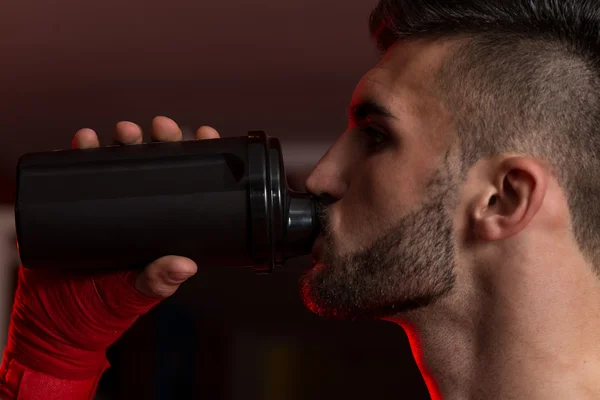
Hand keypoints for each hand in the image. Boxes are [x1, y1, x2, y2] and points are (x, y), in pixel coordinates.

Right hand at [3, 116, 220, 380]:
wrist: (53, 319)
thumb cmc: (103, 310)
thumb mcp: (136, 294)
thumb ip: (158, 281)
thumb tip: (187, 265)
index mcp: (164, 224)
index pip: (188, 183)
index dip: (198, 156)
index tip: (203, 133)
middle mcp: (140, 208)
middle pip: (155, 162)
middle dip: (160, 139)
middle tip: (160, 128)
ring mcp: (108, 202)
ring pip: (120, 159)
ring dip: (123, 139)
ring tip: (123, 131)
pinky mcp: (75, 202)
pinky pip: (78, 170)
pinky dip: (81, 150)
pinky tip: (84, 139)